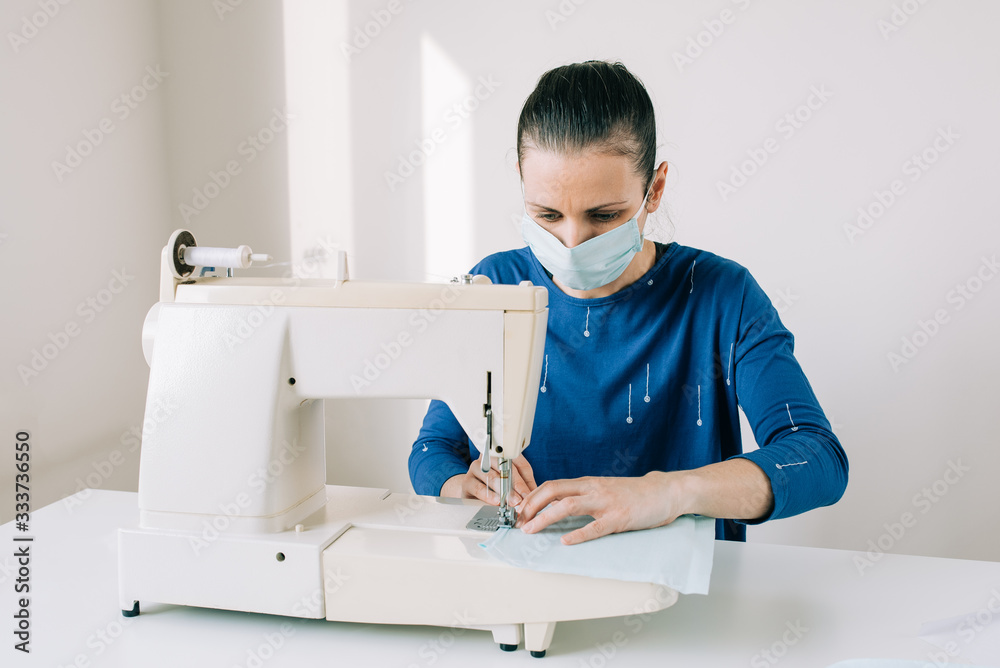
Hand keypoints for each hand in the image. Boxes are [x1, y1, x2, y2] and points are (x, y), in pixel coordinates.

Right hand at [440, 454, 536, 506]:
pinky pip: (478, 487)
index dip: (526, 478)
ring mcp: (476, 468)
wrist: (472, 492)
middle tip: (523, 498)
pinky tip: (496, 501)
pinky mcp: (467, 481)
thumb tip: (536, 495)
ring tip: (512, 502)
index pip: (518, 462)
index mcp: (503, 455)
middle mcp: (488, 458)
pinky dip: (489, 495)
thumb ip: (524, 486)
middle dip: (516, 485)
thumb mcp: (512, 484)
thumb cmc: (495, 486)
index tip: (531, 493)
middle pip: (505, 468)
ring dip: (503, 491)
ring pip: (491, 476)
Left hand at [515, 472, 687, 544]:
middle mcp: (592, 490)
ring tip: (531, 530)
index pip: (551, 485)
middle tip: (519, 521)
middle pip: (553, 491)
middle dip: (531, 506)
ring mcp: (605, 503)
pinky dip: (578, 535)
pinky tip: (566, 542)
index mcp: (587, 483)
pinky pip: (594, 527)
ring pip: (567, 507)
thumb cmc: (633, 494)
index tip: (520, 511)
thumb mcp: (603, 490)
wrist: (664, 492)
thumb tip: (557, 508)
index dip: (532, 497)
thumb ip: (583, 497)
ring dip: (545, 518)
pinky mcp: (619, 518)